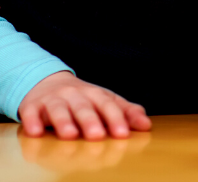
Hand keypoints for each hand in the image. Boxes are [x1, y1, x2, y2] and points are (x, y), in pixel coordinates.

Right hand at [18, 72, 151, 139]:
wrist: (48, 83)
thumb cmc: (83, 98)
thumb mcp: (106, 101)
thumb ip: (126, 112)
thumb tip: (146, 125)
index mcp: (96, 94)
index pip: (108, 105)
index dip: (116, 119)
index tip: (123, 133)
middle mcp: (75, 95)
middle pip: (84, 107)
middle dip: (91, 121)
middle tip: (97, 135)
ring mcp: (53, 99)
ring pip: (58, 109)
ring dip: (64, 122)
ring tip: (70, 135)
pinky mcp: (32, 106)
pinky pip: (30, 113)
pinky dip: (32, 122)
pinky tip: (35, 132)